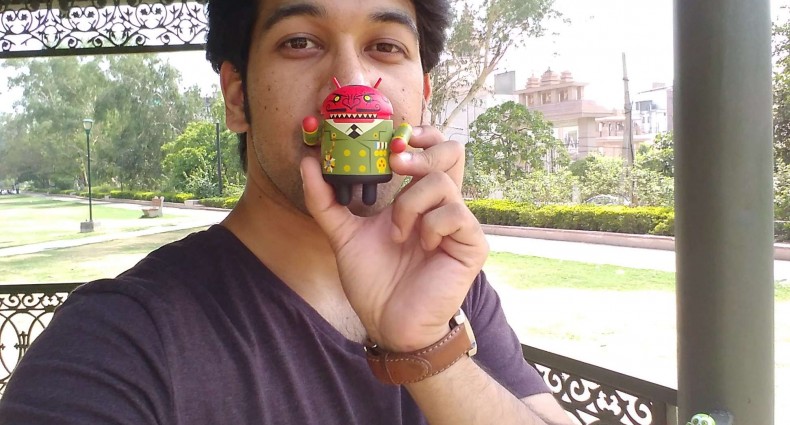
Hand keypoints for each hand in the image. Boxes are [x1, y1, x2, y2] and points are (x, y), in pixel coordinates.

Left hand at [300, 126, 488, 351]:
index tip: (393, 140)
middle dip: (421, 152)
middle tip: (395, 163)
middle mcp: (441, 205)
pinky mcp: (471, 245)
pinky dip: (429, 226)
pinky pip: (454, 215)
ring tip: (396, 233)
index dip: (420, 136)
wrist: (388, 324)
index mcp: (417, 199)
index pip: (432, 151)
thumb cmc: (373, 281)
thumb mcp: (342, 235)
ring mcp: (459, 224)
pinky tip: (421, 246)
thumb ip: (324, 200)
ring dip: (409, 204)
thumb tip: (307, 161)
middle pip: (452, 152)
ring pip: (442, 183)